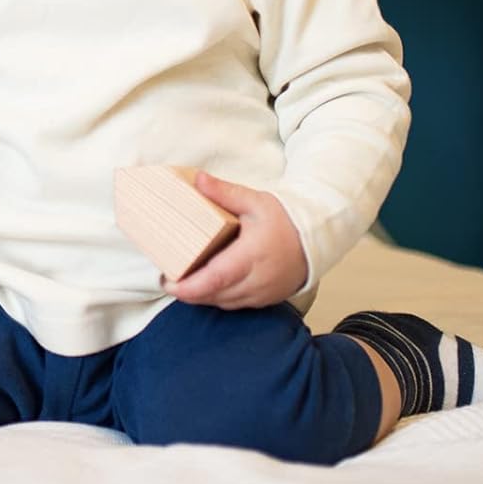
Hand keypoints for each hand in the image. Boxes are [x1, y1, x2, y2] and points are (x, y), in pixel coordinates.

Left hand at [162, 171, 307, 309]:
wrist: (315, 238)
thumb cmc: (284, 219)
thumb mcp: (254, 201)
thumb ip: (224, 192)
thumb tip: (198, 179)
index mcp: (252, 255)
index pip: (216, 278)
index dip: (189, 286)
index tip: (168, 281)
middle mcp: (258, 279)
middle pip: (216, 295)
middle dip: (188, 292)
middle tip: (167, 279)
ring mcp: (263, 293)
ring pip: (224, 302)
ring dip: (202, 296)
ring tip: (182, 281)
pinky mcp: (266, 299)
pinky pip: (236, 304)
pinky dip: (219, 297)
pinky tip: (206, 286)